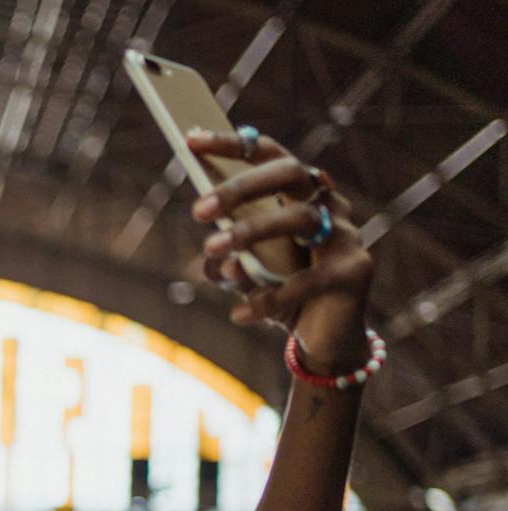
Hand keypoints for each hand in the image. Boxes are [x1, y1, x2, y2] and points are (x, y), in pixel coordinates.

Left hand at [188, 128, 373, 372]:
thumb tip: (220, 260)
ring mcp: (346, 236)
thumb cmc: (282, 292)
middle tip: (198, 210)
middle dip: (241, 187)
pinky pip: (307, 280)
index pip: (270, 154)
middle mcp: (328, 205)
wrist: (326, 337)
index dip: (232, 143)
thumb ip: (232, 259)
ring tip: (212, 251)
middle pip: (290, 173)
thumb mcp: (249, 272)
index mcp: (301, 193)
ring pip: (299, 218)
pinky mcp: (354, 272)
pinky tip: (240, 313)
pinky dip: (268, 297)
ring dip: (250, 232)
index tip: (189, 139)